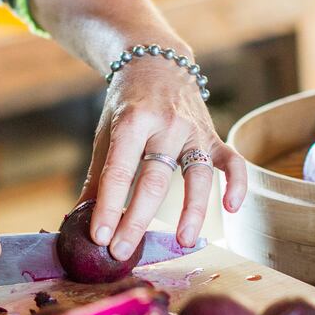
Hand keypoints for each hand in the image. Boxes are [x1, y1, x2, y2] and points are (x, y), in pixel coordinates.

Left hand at [80, 50, 246, 259]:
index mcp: (132, 122)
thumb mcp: (106, 133)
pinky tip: (231, 208)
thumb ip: (97, 177)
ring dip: (192, 210)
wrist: (157, 62)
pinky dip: (236, 183)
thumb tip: (78, 220)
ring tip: (182, 241)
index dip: (108, 207)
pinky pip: (232, 161)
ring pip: (197, 174)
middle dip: (137, 220)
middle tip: (122, 251)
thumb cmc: (126, 106)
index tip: (99, 237)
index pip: (118, 171)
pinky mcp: (214, 135)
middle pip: (154, 180)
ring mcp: (193, 130)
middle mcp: (165, 125)